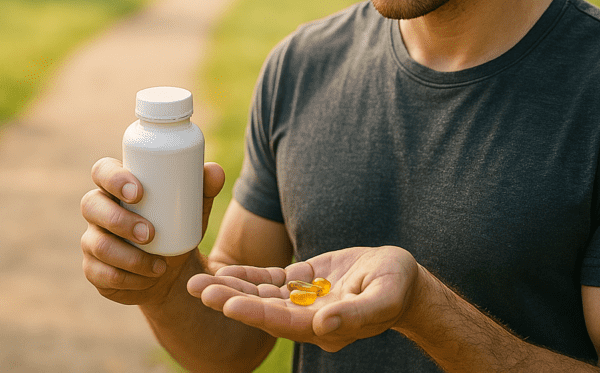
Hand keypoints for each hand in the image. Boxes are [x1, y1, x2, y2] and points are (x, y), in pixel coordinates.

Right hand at [80, 157, 224, 305]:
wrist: (173, 271)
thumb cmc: (178, 228)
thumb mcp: (194, 209)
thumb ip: (205, 188)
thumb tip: (215, 171)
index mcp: (117, 186)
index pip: (102, 170)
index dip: (113, 178)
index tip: (138, 193)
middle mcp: (98, 209)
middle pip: (91, 205)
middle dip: (119, 220)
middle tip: (150, 234)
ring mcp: (92, 240)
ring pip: (97, 244)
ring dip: (128, 257)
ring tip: (159, 266)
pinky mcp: (93, 269)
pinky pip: (100, 274)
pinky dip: (127, 279)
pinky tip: (145, 279)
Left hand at [186, 246, 419, 351]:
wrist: (403, 278)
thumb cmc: (398, 287)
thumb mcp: (383, 297)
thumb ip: (355, 314)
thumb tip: (324, 326)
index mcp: (325, 327)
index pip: (282, 322)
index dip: (254, 313)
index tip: (227, 304)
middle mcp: (308, 319)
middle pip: (262, 310)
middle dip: (228, 300)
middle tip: (196, 288)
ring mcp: (303, 302)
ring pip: (260, 296)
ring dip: (230, 289)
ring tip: (198, 282)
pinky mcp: (303, 283)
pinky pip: (270, 281)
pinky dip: (248, 277)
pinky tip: (225, 271)